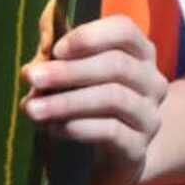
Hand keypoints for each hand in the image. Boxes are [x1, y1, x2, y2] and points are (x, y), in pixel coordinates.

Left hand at [20, 16, 167, 184]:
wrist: (115, 154)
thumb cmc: (90, 102)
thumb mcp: (74, 73)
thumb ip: (58, 56)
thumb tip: (37, 50)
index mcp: (139, 52)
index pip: (124, 31)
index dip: (89, 36)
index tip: (55, 49)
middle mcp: (151, 81)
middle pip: (117, 65)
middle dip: (69, 71)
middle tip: (32, 78)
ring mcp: (148, 115)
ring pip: (113, 99)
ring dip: (67, 102)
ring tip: (33, 109)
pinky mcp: (138, 147)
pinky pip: (110, 132)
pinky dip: (77, 127)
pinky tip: (52, 128)